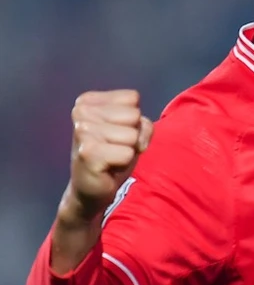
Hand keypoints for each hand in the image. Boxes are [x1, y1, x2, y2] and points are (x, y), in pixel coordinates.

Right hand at [61, 90, 152, 225]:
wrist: (92, 187)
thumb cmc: (113, 155)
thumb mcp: (132, 131)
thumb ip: (142, 121)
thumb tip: (138, 128)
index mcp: (88, 101)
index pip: (132, 98)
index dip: (134, 120)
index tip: (118, 134)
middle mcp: (80, 111)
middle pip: (134, 115)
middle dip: (132, 135)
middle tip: (115, 148)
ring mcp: (82, 131)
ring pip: (132, 135)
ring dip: (128, 150)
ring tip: (112, 156)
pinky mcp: (87, 153)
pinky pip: (127, 153)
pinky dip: (124, 162)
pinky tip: (108, 166)